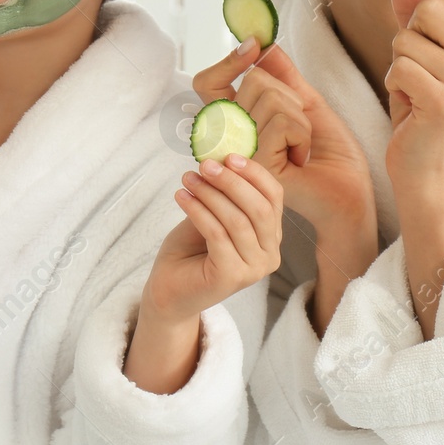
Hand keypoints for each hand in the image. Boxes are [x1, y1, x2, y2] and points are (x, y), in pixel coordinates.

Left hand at [143, 152, 282, 324]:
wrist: (169, 289)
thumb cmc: (191, 249)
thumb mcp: (212, 213)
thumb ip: (223, 193)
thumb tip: (222, 157)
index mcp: (271, 235)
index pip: (274, 197)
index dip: (254, 173)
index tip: (228, 156)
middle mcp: (270, 254)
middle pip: (259, 208)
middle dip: (231, 181)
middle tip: (205, 165)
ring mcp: (253, 269)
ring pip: (237, 220)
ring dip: (210, 193)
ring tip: (188, 179)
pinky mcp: (232, 278)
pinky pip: (217, 234)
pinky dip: (198, 211)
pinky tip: (181, 196)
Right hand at [192, 42, 374, 247]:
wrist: (348, 190)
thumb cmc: (329, 154)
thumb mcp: (306, 103)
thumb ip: (283, 75)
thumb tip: (265, 44)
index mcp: (234, 123)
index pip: (208, 84)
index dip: (228, 62)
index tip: (254, 47)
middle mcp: (229, 137)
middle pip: (253, 80)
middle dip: (290, 95)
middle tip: (297, 128)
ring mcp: (239, 151)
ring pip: (270, 96)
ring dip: (301, 119)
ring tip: (300, 146)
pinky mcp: (255, 163)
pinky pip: (282, 120)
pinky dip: (303, 134)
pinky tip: (300, 157)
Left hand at [383, 0, 443, 192]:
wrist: (428, 166)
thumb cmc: (424, 104)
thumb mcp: (424, 50)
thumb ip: (415, 8)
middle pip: (430, 9)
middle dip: (407, 34)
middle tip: (417, 66)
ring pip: (408, 39)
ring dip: (398, 63)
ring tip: (414, 88)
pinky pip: (401, 67)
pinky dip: (394, 83)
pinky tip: (409, 103)